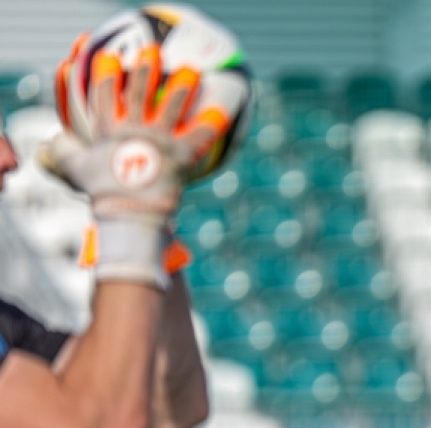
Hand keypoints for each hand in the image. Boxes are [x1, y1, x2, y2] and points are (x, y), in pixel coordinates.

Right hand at [39, 44, 227, 286]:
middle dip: (145, 69)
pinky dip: (211, 124)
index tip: (110, 59)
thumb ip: (64, 153)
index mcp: (108, 132)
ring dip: (181, 87)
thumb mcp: (75, 172)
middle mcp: (134, 131)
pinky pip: (199, 137)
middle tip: (152, 52)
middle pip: (139, 92)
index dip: (107, 75)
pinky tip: (222, 112)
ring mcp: (158, 142)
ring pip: (170, 106)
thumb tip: (51, 143)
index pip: (105, 95)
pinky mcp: (179, 156)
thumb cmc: (103, 196)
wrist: (129, 216)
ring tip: (191, 71)